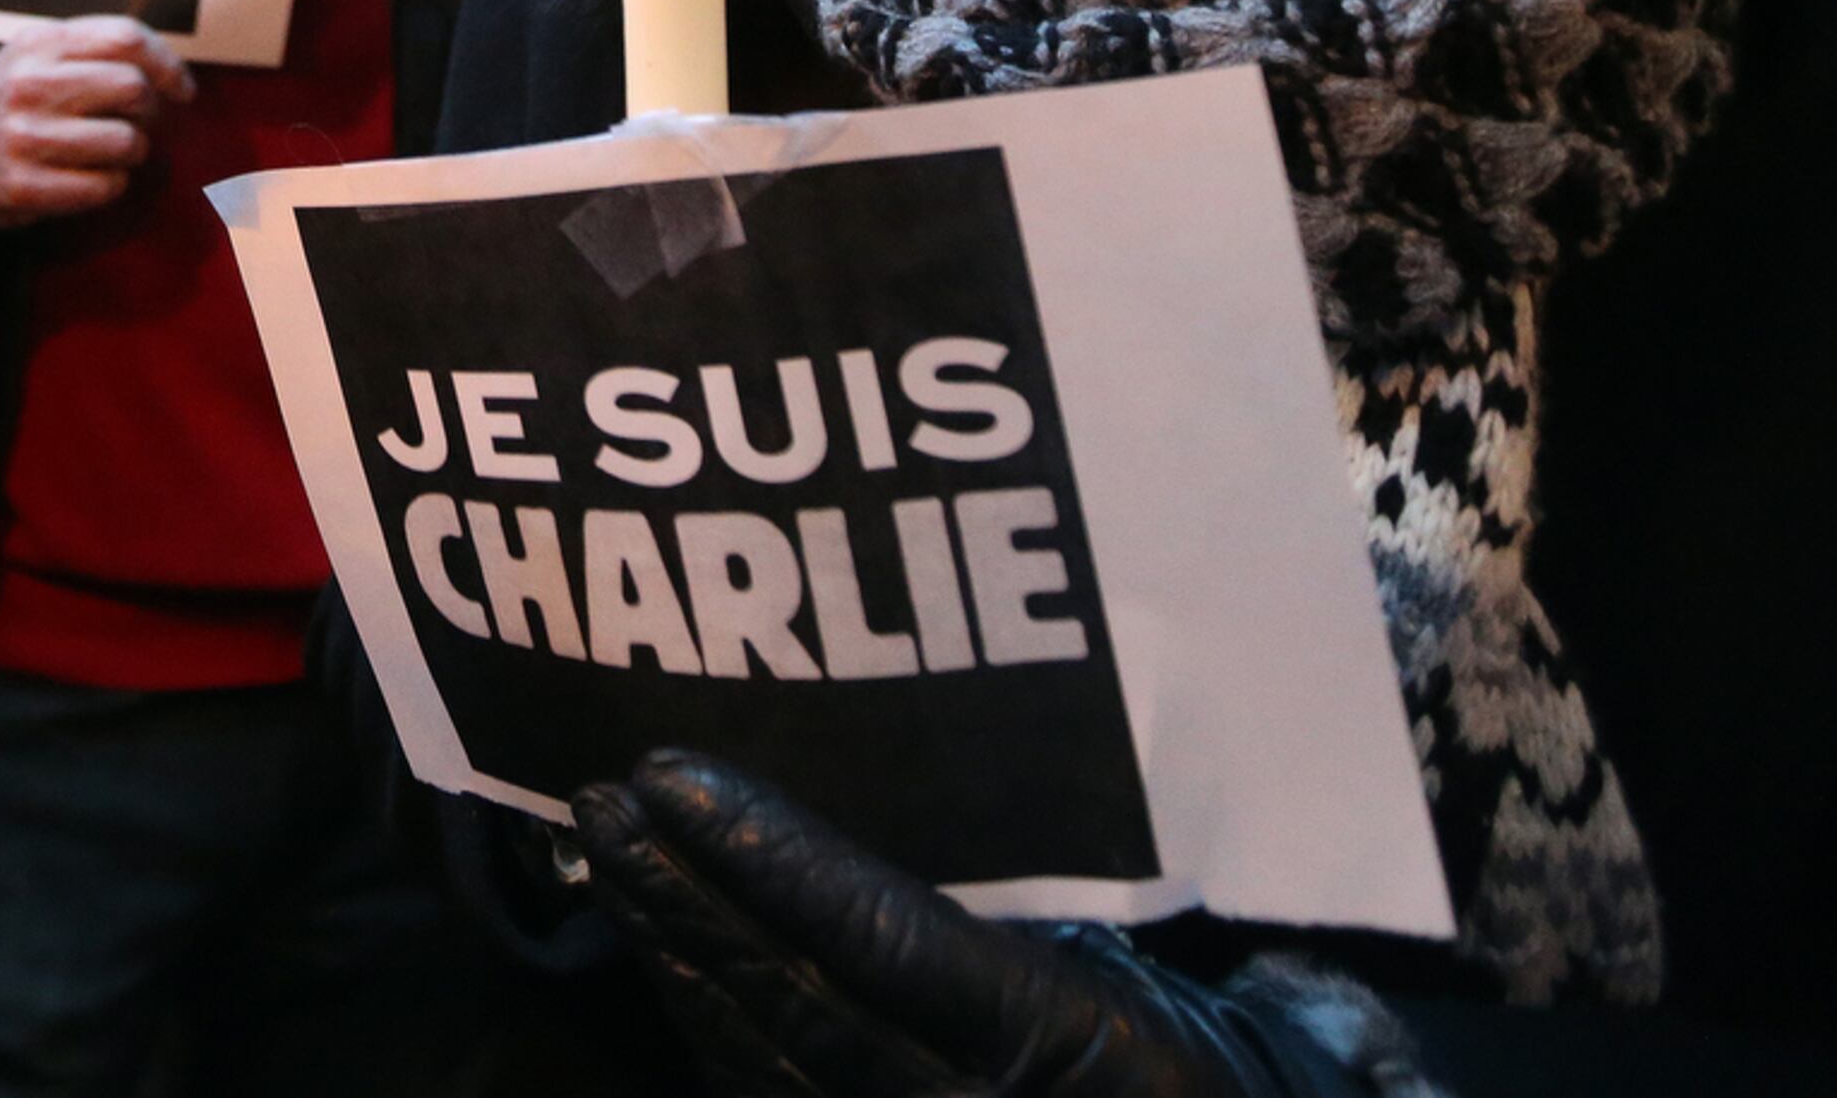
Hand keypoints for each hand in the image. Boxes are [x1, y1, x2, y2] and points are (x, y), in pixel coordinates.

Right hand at [0, 14, 193, 225]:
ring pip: (126, 141)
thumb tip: (165, 67)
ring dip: (132, 151)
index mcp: (39, 43)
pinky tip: (92, 178)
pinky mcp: (25, 186)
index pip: (125, 38)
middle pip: (132, 88)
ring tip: (111, 152)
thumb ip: (92, 48)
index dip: (167, 63)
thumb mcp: (36, 53)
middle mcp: (31, 85)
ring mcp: (25, 136)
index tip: (181, 88)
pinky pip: (105, 186)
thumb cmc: (12, 100)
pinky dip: (111, 185)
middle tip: (136, 121)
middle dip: (148, 110)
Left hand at [575, 753, 1374, 1095]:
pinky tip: (668, 964)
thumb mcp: (1133, 966)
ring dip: (678, 955)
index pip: (884, 946)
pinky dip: (715, 1031)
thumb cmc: (1234, 1054)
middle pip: (797, 1002)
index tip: (673, 778)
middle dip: (687, 901)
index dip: (770, 862)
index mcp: (1064, 1045)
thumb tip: (830, 832)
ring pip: (766, 1059)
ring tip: (611, 857)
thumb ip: (994, 917)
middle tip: (602, 799)